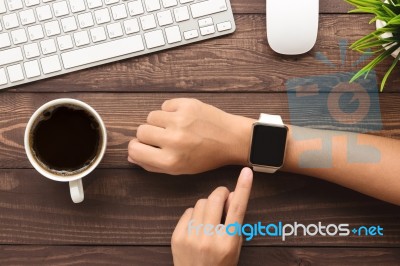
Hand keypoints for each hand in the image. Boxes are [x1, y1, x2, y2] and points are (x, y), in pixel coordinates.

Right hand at [128, 98, 254, 174]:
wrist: (232, 139)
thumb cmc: (207, 157)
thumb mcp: (180, 169)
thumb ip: (153, 165)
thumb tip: (131, 154)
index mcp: (170, 161)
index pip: (134, 149)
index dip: (136, 147)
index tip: (142, 146)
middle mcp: (173, 141)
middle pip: (141, 131)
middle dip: (149, 134)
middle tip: (163, 137)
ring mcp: (180, 121)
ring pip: (151, 116)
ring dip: (160, 122)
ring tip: (175, 126)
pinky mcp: (187, 105)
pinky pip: (165, 105)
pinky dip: (171, 111)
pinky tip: (183, 118)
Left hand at [171, 167, 253, 265]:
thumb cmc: (220, 265)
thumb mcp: (234, 247)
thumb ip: (235, 222)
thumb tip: (233, 195)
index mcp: (228, 242)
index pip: (238, 209)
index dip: (243, 188)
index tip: (246, 172)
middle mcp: (209, 238)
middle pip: (215, 199)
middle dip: (220, 194)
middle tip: (223, 197)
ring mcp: (192, 237)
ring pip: (200, 203)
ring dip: (207, 205)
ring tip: (208, 219)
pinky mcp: (178, 237)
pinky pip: (187, 211)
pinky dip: (194, 215)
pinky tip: (196, 227)